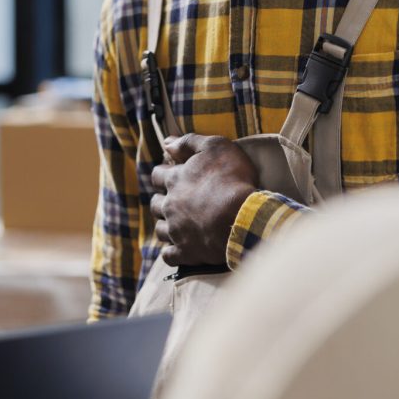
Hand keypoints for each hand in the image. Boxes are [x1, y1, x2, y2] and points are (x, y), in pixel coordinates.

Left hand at [149, 134, 258, 266]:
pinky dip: (172, 252)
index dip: (163, 175)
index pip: (157, 175)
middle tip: (175, 202)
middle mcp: (170, 205)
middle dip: (162, 201)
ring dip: (166, 226)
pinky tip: (180, 249)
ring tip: (177, 225)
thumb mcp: (215, 147)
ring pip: (160, 229)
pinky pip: (169, 256)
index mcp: (174, 180)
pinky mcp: (186, 252)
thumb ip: (188, 142)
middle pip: (155, 204)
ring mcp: (176, 230)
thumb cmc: (232, 178)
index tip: (172, 176)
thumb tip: (166, 142)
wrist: (244, 216)